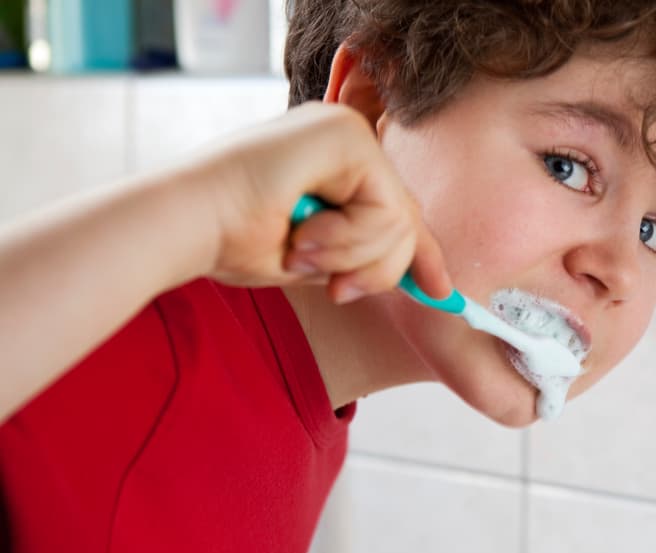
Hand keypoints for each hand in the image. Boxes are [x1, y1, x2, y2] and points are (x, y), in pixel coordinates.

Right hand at [191, 101, 450, 304]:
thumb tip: (422, 278)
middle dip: (378, 271)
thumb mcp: (316, 256)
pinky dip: (348, 240)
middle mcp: (344, 138)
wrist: (188, 225)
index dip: (422, 253)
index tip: (440, 291)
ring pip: (399, 220)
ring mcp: (346, 131)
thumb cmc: (230, 241)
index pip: (395, 209)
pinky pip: (384, 208)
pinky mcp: (345, 135)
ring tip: (302, 252)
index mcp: (332, 163)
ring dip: (353, 257)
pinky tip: (304, 233)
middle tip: (336, 291)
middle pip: (405, 220)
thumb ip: (361, 255)